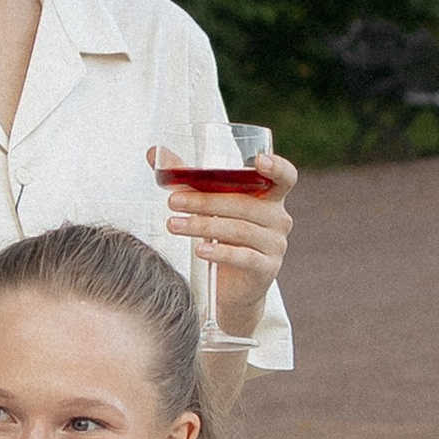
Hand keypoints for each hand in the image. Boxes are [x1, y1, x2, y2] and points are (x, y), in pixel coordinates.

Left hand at [151, 143, 296, 344]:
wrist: (232, 286)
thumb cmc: (222, 235)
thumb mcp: (208, 203)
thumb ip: (187, 177)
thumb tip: (154, 152)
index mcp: (270, 196)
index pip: (285, 177)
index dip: (277, 167)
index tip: (260, 161)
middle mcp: (278, 218)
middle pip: (244, 204)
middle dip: (205, 201)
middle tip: (173, 201)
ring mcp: (274, 244)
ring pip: (239, 230)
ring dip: (202, 225)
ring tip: (173, 225)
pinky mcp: (266, 268)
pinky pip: (243, 257)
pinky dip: (219, 253)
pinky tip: (198, 250)